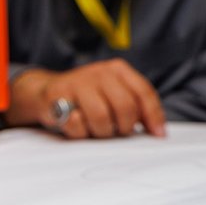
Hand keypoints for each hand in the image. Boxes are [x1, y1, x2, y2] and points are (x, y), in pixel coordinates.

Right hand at [7, 59, 166, 138]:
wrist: (47, 91)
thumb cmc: (88, 98)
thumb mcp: (114, 95)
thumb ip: (136, 107)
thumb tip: (158, 131)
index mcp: (118, 70)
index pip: (144, 92)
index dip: (154, 116)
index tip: (157, 134)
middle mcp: (99, 72)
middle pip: (126, 107)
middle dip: (124, 127)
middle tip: (116, 131)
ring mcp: (78, 82)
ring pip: (102, 118)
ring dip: (101, 132)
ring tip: (95, 128)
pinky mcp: (57, 96)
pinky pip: (77, 123)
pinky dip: (80, 132)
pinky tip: (77, 124)